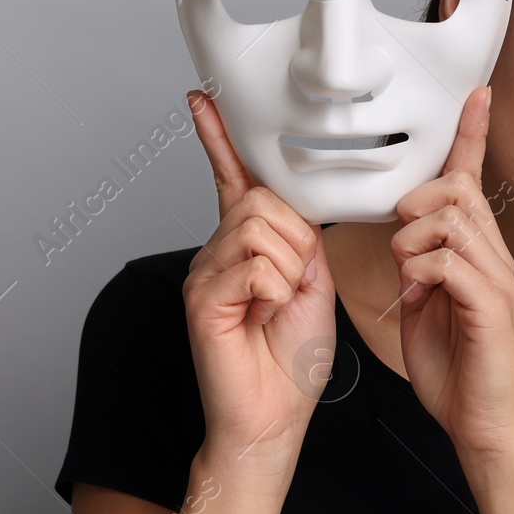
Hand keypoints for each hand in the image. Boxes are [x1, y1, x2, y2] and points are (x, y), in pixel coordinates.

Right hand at [181, 89, 336, 477]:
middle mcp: (219, 251)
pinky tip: (262, 315)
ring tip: (276, 306)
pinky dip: (272, 289)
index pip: (233, 177)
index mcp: (248, 243)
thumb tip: (290, 206)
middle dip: (296, 240)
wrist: (274, 416)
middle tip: (292, 287)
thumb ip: (301, 238)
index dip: (220, 138)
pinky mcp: (200, 296)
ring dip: (287, 268)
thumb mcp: (312, 282)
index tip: (205, 98)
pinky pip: (252, 263)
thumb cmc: (293, 357)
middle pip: (263, 200)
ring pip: (259, 228)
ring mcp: (205, 272)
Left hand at [391, 86, 513, 463]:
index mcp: (476, 254)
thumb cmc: (458, 373)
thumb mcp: (424, 306)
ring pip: (451, 216)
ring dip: (413, 240)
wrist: (487, 428)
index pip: (473, 180)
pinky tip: (418, 297)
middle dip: (417, 202)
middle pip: (456, 188)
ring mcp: (497, 279)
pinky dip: (422, 270)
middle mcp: (494, 258)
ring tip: (410, 278)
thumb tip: (404, 241)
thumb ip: (417, 267)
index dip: (472, 135)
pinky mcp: (492, 305)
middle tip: (402, 243)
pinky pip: (450, 259)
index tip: (476, 94)